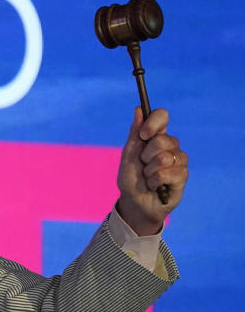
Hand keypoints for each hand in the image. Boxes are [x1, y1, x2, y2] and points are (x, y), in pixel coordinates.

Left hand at [116, 107, 187, 235]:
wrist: (134, 203)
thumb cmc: (131, 179)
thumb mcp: (128, 155)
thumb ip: (134, 133)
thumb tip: (138, 109)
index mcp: (155, 137)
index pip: (162, 116)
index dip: (153, 123)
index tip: (143, 135)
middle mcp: (170, 145)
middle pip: (162, 140)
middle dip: (146, 156)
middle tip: (143, 165)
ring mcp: (179, 160)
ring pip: (165, 158)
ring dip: (149, 171)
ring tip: (148, 178)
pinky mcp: (183, 176)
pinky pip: (168, 173)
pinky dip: (155, 181)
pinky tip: (155, 186)